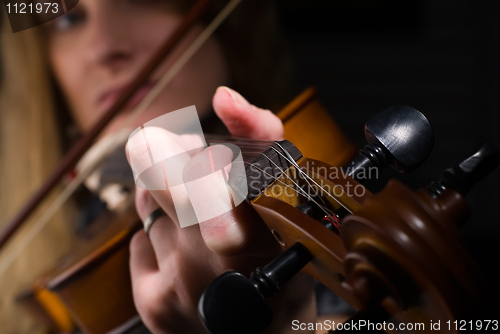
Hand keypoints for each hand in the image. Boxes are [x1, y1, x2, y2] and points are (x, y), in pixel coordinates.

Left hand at [127, 87, 315, 333]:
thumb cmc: (287, 266)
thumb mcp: (292, 202)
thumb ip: (262, 139)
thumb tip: (224, 98)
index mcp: (257, 224)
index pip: (190, 161)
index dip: (182, 140)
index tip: (200, 137)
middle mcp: (209, 256)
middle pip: (151, 166)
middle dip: (168, 153)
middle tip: (192, 161)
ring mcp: (176, 283)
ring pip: (145, 202)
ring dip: (167, 197)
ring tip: (200, 215)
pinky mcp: (152, 303)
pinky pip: (140, 240)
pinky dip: (161, 236)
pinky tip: (189, 253)